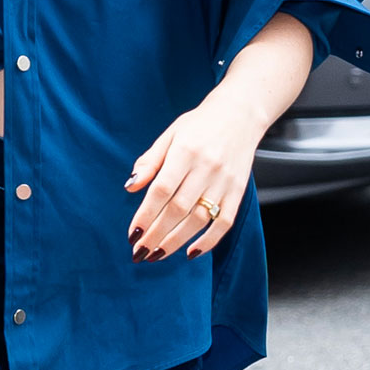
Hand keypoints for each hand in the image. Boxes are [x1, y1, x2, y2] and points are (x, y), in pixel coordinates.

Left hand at [123, 89, 263, 261]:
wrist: (239, 115)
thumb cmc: (199, 125)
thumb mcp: (170, 135)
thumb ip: (150, 162)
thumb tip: (130, 186)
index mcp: (185, 152)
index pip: (162, 190)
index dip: (146, 215)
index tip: (132, 234)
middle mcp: (206, 168)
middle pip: (178, 209)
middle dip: (156, 234)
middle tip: (139, 251)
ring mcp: (224, 182)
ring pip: (199, 220)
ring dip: (176, 241)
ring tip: (157, 254)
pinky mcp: (238, 192)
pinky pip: (224, 222)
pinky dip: (208, 241)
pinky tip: (190, 252)